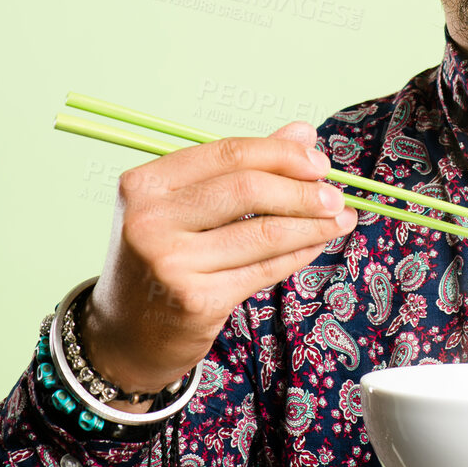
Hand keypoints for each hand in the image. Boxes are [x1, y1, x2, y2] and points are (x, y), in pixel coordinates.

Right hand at [80, 121, 356, 403]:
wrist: (126, 334)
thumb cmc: (163, 257)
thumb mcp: (186, 206)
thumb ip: (242, 167)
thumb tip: (303, 131)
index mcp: (146, 184)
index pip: (228, 154)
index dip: (282, 154)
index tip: (319, 162)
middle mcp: (151, 220)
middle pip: (248, 189)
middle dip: (303, 190)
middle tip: (336, 195)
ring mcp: (171, 263)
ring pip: (264, 232)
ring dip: (313, 224)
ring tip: (341, 219)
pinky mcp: (196, 301)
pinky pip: (265, 269)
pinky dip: (299, 253)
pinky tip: (317, 244)